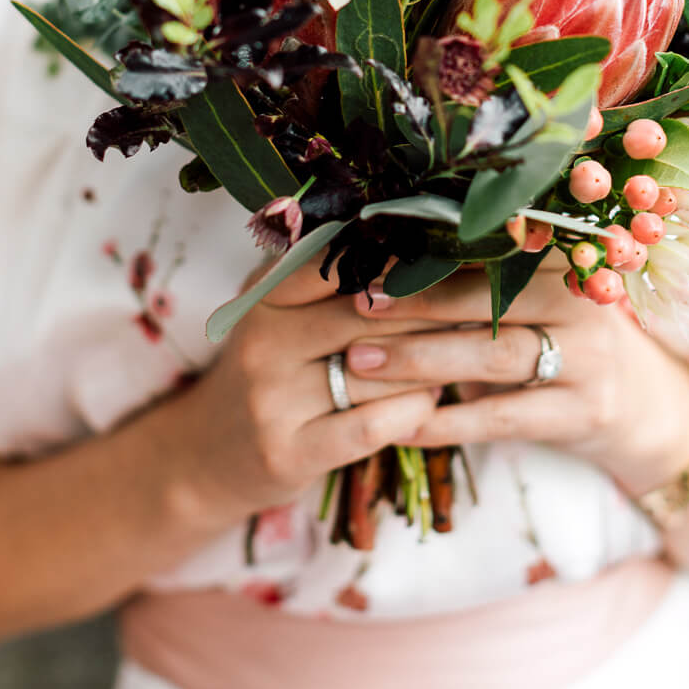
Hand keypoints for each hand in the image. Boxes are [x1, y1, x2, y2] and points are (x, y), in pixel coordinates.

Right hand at [176, 260, 449, 519]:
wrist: (205, 455)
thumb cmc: (267, 370)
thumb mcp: (278, 312)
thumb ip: (323, 275)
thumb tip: (410, 233)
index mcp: (264, 296)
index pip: (341, 264)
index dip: (402, 258)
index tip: (455, 251)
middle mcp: (263, 341)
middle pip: (365, 314)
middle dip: (431, 308)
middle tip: (483, 301)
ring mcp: (272, 400)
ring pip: (374, 371)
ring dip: (432, 362)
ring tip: (471, 350)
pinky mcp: (287, 452)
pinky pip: (367, 426)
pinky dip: (409, 411)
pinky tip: (432, 401)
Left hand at [344, 255, 688, 495]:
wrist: (646, 409)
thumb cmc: (566, 342)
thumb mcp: (538, 302)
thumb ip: (484, 282)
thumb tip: (387, 260)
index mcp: (563, 261)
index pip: (489, 252)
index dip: (428, 256)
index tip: (369, 262)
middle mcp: (579, 302)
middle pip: (487, 299)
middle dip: (415, 303)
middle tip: (356, 309)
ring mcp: (588, 359)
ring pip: (492, 355)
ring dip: (420, 360)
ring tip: (359, 363)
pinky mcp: (583, 413)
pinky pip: (504, 417)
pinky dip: (448, 423)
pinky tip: (400, 426)